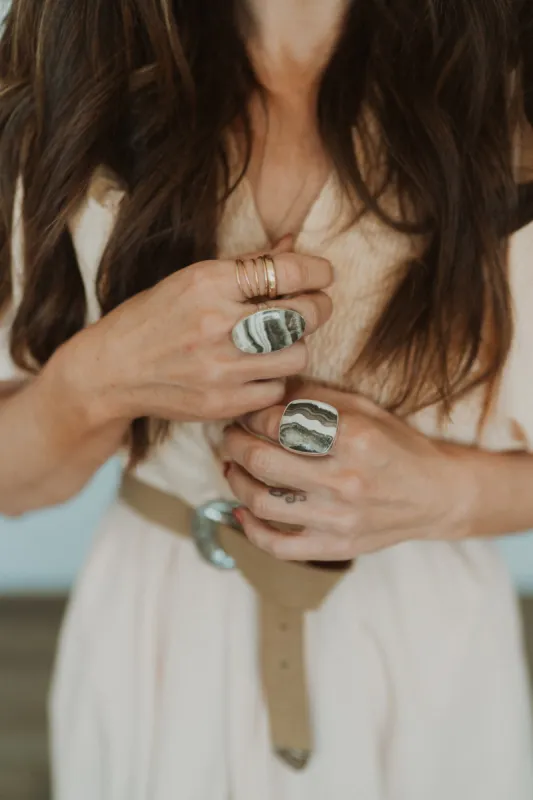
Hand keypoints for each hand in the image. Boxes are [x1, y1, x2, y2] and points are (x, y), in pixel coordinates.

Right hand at [54, 240, 332, 425]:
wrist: (113, 370)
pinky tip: (257, 369)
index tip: (323, 275)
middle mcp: (218, 323)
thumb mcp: (192, 279)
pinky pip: (277, 389)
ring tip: (279, 341)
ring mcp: (221, 367)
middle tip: (313, 307)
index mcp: (209, 283)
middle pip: (303, 316)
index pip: (287, 271)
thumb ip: (246, 264)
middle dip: (318, 307)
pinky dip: (274, 378)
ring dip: (296, 345)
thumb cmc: (154, 317)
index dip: (317, 272)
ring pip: (297, 355)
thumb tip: (292, 244)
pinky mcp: (223, 402)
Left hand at [222, 384, 475, 559]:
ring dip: (235, 480)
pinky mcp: (335, 546)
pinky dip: (250, 529)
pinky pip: (278, 545)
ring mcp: (338, 518)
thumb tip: (268, 393)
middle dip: (234, 442)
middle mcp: (345, 479)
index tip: (247, 411)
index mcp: (354, 438)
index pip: (281, 422)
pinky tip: (241, 510)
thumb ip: (318, 400)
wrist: (436, 495)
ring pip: (262, 501)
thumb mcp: (366, 410)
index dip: (253, 413)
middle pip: (263, 460)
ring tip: (231, 467)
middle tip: (229, 434)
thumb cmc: (398, 446)